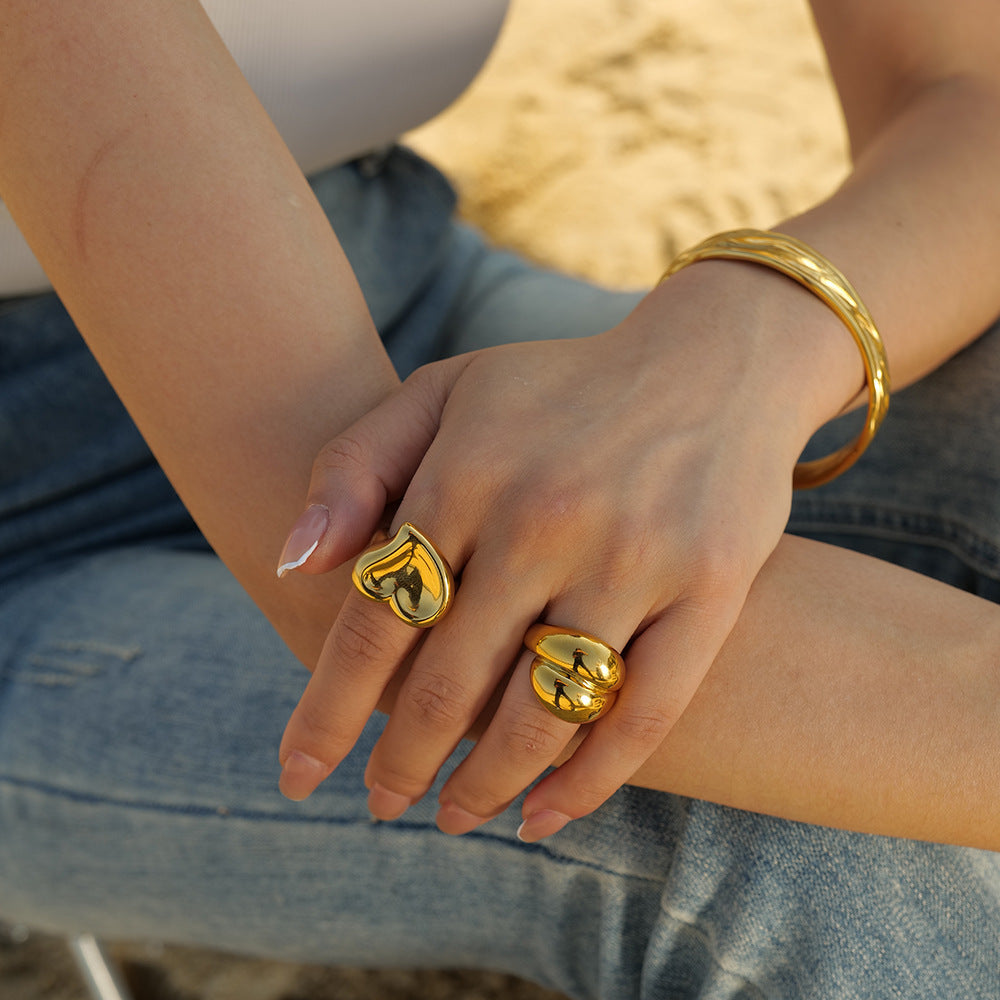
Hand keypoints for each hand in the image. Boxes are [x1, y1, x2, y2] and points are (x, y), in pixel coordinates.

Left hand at [275, 263, 839, 839]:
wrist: (713, 363)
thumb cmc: (558, 389)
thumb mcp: (441, 392)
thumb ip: (352, 466)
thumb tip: (290, 563)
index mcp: (466, 471)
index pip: (374, 621)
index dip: (328, 712)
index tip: (300, 775)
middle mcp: (543, 519)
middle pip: (448, 682)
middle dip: (402, 762)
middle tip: (380, 804)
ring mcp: (632, 557)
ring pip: (540, 715)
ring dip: (484, 786)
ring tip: (452, 816)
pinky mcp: (710, 589)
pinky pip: (643, 714)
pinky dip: (589, 783)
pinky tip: (544, 817)